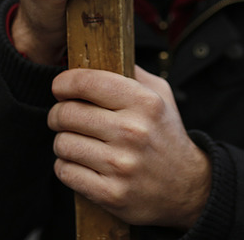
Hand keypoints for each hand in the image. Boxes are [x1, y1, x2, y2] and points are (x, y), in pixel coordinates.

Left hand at [48, 66, 211, 228]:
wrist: (186, 188)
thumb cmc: (166, 136)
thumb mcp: (161, 96)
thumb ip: (133, 72)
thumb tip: (101, 50)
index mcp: (145, 103)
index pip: (88, 82)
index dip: (65, 82)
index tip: (60, 87)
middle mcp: (133, 132)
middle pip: (67, 113)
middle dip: (58, 114)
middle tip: (62, 117)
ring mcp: (121, 165)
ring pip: (62, 143)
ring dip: (63, 142)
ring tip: (76, 142)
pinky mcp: (111, 193)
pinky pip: (65, 171)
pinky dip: (66, 167)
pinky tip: (80, 163)